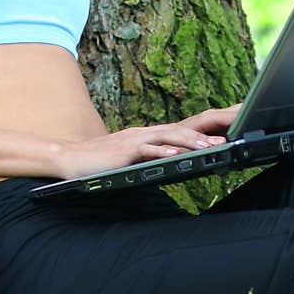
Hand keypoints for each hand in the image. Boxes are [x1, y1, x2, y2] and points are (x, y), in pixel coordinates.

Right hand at [56, 106, 240, 180]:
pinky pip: (146, 150)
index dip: (200, 134)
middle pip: (178, 130)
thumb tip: (171, 163)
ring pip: (166, 137)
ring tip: (208, 147)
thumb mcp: (130, 158)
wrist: (70, 159)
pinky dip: (162, 152)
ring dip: (188, 142)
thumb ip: (149, 158)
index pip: (178, 131)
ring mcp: (133, 141)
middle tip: (224, 140)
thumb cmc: (100, 162)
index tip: (220, 139)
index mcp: (146, 135)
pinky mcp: (123, 152)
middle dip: (201, 135)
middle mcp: (142, 133)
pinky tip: (176, 155)